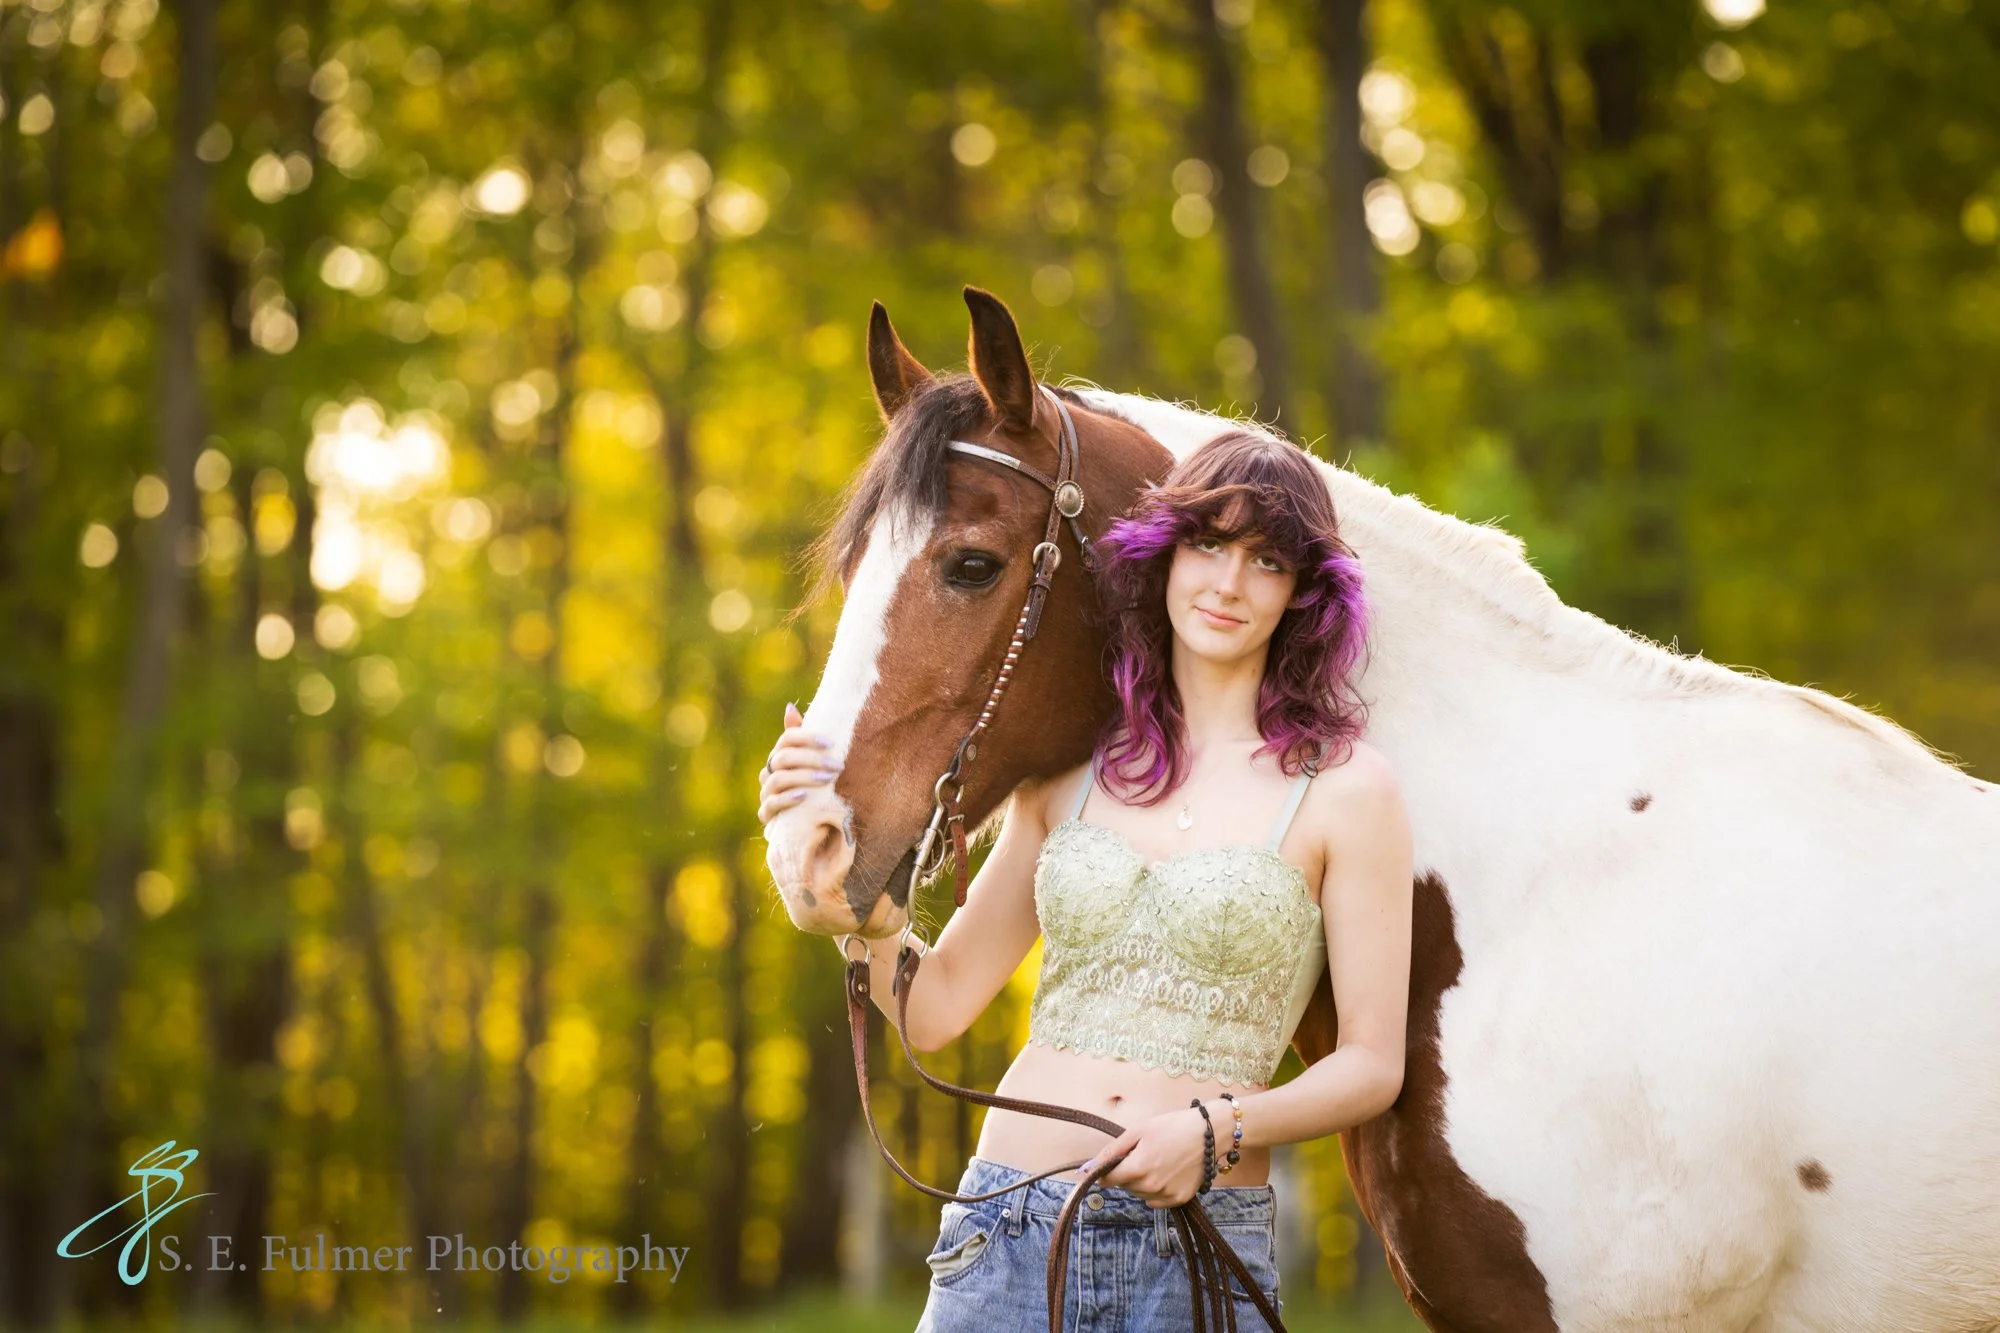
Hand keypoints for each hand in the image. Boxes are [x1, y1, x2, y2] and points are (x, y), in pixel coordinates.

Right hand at [755, 702, 842, 823]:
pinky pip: (771, 804)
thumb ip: (805, 738)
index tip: (830, 742)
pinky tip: (804, 796)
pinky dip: (787, 799)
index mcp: (780, 756)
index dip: (806, 738)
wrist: (811, 824)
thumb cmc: (815, 787)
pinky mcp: (767, 814)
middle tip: (837, 765)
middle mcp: (769, 772)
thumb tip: (789, 706)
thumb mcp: (814, 763)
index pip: (787, 740)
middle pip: (783, 759)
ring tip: (826, 779)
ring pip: (778, 780)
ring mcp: (766, 793)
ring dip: (804, 777)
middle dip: (811, 760)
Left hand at [1081, 1104, 1214, 1208]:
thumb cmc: (1172, 1126)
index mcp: (1138, 1168)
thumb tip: (1087, 1168)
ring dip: (1141, 1181)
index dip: (1106, 1170)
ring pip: (1140, 1193)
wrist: (1210, 1133)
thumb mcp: (1138, 1131)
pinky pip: (1155, 1200)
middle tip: (1143, 1153)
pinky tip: (1167, 1172)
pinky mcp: (1179, 1200)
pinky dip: (1156, 1189)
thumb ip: (1112, 1151)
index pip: (1107, 1180)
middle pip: (1124, 1186)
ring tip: (1158, 1160)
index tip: (1114, 1162)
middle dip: (1127, 1172)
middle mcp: (1151, 1186)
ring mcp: (1166, 1195)